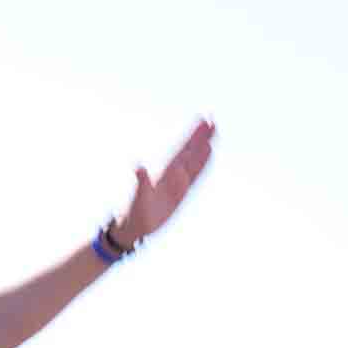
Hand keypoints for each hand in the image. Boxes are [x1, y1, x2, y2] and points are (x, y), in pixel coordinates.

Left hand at [110, 118, 216, 247]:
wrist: (135, 226)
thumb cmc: (134, 213)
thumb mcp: (139, 198)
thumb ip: (142, 183)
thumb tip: (139, 167)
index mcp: (164, 172)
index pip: (181, 150)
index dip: (191, 137)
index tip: (201, 123)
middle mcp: (171, 174)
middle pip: (188, 151)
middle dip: (199, 137)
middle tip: (210, 121)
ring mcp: (177, 182)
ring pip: (193, 161)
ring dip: (202, 148)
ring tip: (212, 132)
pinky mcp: (181, 191)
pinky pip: (194, 176)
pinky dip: (202, 164)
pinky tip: (208, 153)